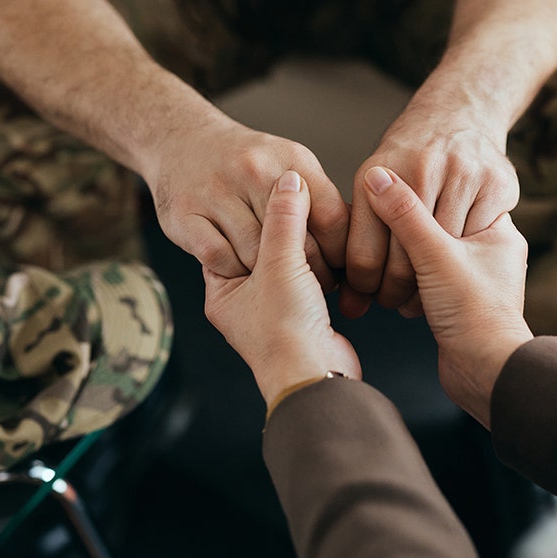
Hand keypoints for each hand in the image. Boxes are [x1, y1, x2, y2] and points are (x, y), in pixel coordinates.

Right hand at [148, 116, 349, 286]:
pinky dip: (233, 270)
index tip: (342, 271)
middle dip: (310, 272)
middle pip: (297, 244)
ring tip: (277, 280)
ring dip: (268, 276)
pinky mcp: (186, 216)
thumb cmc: (243, 161)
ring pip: (257, 256)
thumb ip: (318, 198)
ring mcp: (218, 193)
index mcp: (292, 160)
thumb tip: (356, 239)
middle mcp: (255, 172)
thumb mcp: (289, 163)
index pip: (332, 219)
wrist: (179, 139)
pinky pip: (220, 260)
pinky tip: (240, 269)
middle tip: (313, 284)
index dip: (340, 254)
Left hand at [203, 170, 360, 412]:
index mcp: (223, 291)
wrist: (316, 377)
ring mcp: (276, 310)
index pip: (227, 238)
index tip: (266, 187)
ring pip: (288, 264)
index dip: (247, 212)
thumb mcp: (280, 264)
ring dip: (305, 247)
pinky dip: (321, 266)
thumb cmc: (285, 332)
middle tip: (297, 198)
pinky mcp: (305, 316)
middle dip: (281, 227)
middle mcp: (245, 302)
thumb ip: (284, 219)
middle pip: (260, 249)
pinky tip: (333, 252)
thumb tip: (290, 180)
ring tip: (319, 224)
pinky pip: (310, 280)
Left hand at [343, 105, 519, 318]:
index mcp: (378, 173)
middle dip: (397, 292)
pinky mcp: (497, 183)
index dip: (364, 287)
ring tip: (424, 291)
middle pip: (405, 262)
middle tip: (395, 302)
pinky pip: (478, 240)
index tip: (367, 297)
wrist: (460, 112)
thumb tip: (348, 303)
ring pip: (445, 255)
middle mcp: (421, 169)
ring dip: (433, 284)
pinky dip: (466, 259)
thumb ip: (361, 233)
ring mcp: (463, 174)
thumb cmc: (411, 160)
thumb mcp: (374, 181)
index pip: (364, 255)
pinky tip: (456, 266)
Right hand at [360, 165, 532, 427]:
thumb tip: (377, 176)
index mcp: (498, 230)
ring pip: (427, 256)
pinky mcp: (455, 304)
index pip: (451, 196)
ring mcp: (473, 280)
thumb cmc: (475, 314)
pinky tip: (388, 287)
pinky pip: (423, 280)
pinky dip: (405, 283)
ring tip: (379, 267)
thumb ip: (405, 215)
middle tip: (375, 229)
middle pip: (436, 226)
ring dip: (401, 262)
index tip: (383, 192)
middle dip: (404, 234)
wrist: (486, 374)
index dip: (415, 194)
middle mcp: (490, 252)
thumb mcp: (435, 255)